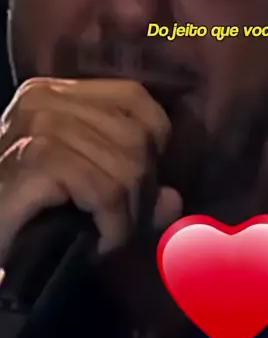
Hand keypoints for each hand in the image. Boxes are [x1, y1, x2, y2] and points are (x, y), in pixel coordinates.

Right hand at [0, 78, 172, 260]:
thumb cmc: (22, 218)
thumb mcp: (82, 196)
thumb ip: (130, 192)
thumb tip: (174, 201)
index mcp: (56, 93)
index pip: (134, 97)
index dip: (153, 141)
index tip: (141, 185)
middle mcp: (45, 98)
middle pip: (136, 135)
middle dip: (142, 190)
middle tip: (124, 225)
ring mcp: (38, 124)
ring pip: (125, 165)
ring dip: (128, 215)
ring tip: (109, 237)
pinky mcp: (35, 158)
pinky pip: (104, 189)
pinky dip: (112, 224)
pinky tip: (100, 243)